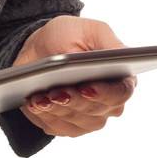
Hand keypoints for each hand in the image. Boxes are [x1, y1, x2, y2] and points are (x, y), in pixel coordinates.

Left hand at [13, 15, 136, 138]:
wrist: (39, 49)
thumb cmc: (70, 36)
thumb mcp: (90, 30)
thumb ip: (109, 43)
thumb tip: (123, 55)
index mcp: (121, 78)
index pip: (121, 92)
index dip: (105, 93)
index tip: (86, 88)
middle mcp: (108, 103)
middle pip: (96, 111)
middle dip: (74, 102)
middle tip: (56, 93)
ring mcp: (89, 118)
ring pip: (76, 121)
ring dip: (57, 109)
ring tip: (40, 98)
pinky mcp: (68, 126)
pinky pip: (58, 127)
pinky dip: (45, 115)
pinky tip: (33, 103)